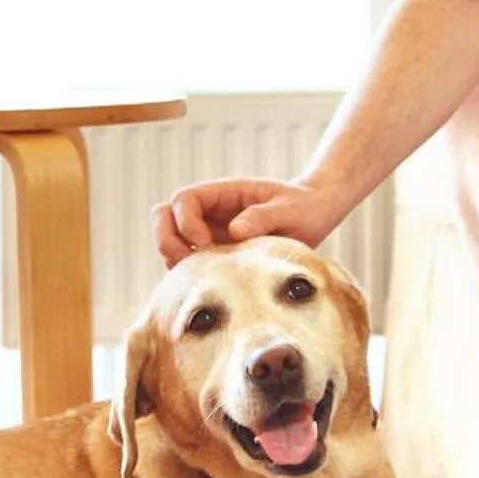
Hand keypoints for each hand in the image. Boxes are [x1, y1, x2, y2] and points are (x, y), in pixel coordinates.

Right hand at [153, 176, 343, 264]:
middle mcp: (210, 212)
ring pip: (170, 240)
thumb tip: (234, 230)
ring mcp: (209, 232)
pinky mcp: (216, 254)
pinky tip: (210, 284)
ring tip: (200, 274)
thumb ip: (264, 216)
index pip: (184, 199)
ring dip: (175, 258)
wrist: (314, 216)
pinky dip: (188, 273)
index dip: (186, 221)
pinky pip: (187, 262)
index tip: (205, 242)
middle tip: (188, 261)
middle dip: (167, 239)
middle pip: (164, 216)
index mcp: (223, 193)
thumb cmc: (303, 207)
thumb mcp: (289, 209)